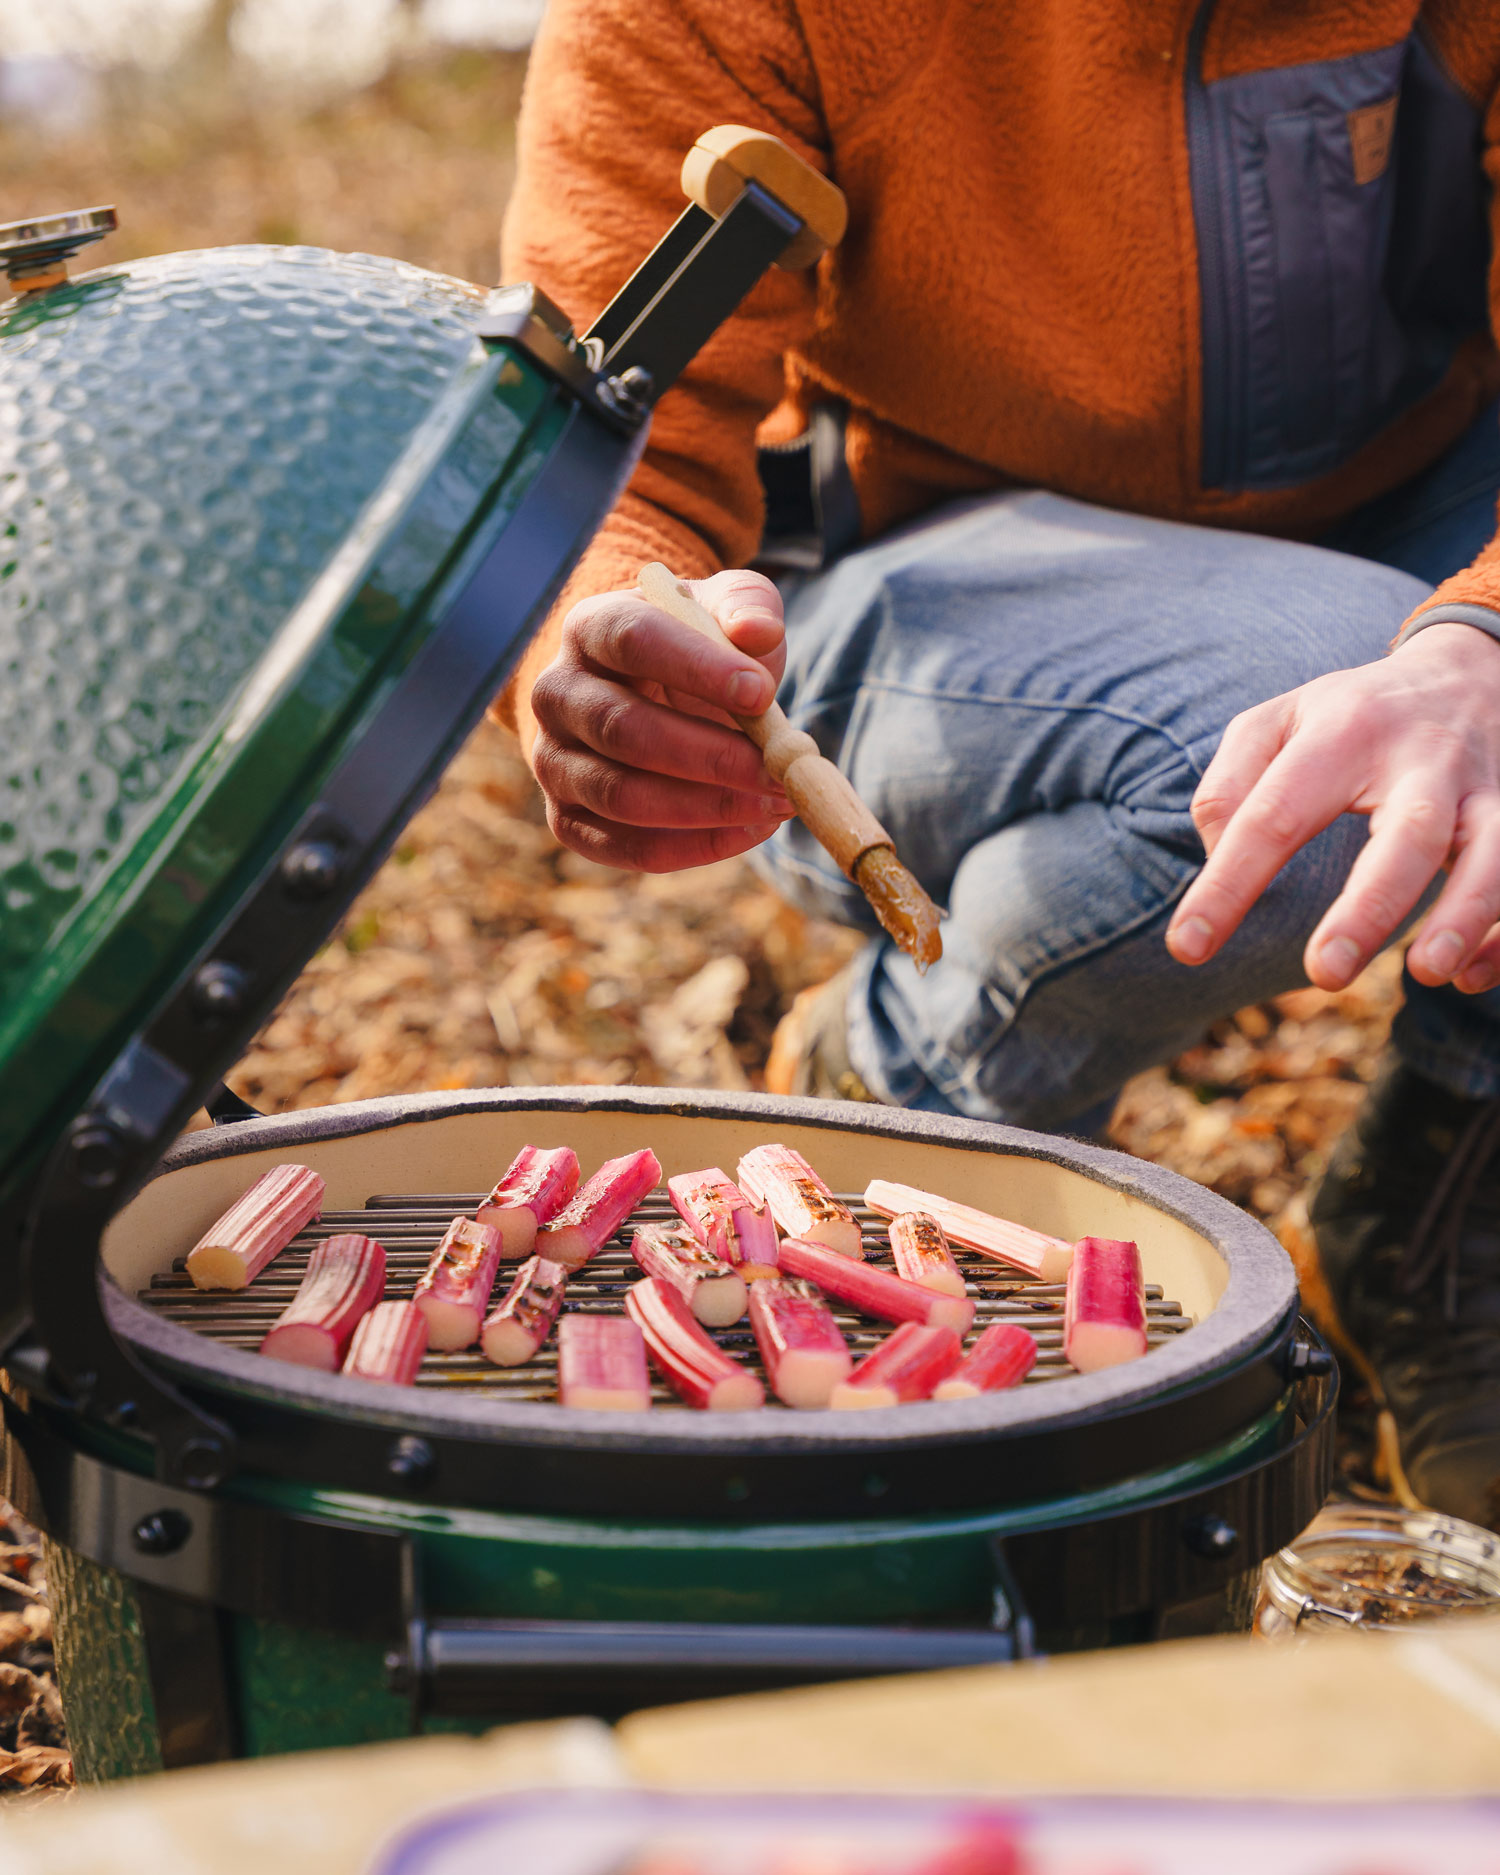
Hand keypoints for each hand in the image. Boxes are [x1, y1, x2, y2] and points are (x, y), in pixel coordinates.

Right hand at [527, 569, 795, 870]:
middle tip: (778, 772)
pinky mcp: (568, 820)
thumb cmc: (698, 649)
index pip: (632, 639)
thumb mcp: (725, 611)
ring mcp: (553, 761)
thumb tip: (757, 631)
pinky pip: (626, 848)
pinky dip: (695, 846)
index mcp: (590, 627)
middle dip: (711, 756)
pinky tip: (750, 829)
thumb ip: (746, 608)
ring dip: (708, 808)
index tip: (761, 694)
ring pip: (622, 796)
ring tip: (776, 803)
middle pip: (622, 728)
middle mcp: (556, 694)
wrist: (658, 696)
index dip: (696, 668)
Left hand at [1166, 622, 1499, 992]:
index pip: (1274, 814)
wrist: (1468, 670)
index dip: (1227, 884)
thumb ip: (1229, 788)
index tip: (1187, 947)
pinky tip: (1467, 976)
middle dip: (1370, 907)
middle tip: (1323, 972)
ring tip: (1428, 973)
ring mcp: (1487, 790)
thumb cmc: (1350, 715)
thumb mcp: (1276, 722)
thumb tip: (1220, 862)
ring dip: (1467, 914)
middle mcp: (1424, 760)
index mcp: (1344, 734)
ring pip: (1497, 853)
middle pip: (1410, 834)